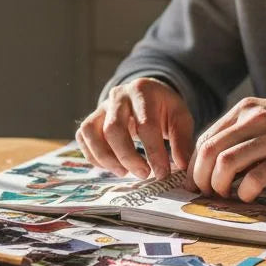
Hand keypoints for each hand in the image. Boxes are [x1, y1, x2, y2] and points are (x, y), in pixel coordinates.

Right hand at [76, 77, 194, 179]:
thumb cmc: (164, 108)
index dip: (154, 152)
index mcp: (143, 91)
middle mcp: (117, 96)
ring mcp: (100, 106)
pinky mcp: (91, 118)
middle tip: (144, 174)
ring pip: (91, 133)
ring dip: (106, 158)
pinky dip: (93, 156)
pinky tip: (112, 167)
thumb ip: (182, 140)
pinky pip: (83, 138)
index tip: (162, 173)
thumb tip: (183, 166)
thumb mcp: (180, 117)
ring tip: (124, 172)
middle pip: (113, 129)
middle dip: (128, 157)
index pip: (146, 124)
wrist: (145, 93)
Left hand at [186, 97, 265, 201]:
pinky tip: (248, 196)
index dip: (195, 163)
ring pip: (225, 164)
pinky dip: (244, 192)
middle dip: (200, 177)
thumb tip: (215, 160)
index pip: (207, 137)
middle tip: (204, 192)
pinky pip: (254, 178)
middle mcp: (255, 120)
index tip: (196, 180)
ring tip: (224, 195)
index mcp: (247, 110)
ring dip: (218, 186)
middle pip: (209, 151)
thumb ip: (243, 132)